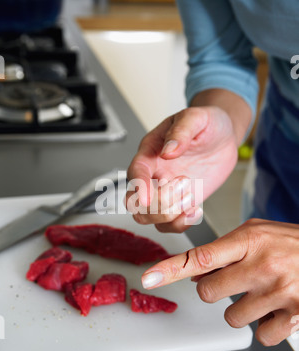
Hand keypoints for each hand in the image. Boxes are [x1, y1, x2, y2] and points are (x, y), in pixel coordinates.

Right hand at [126, 106, 238, 232]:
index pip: (136, 171)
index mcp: (151, 151)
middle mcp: (153, 173)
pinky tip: (196, 210)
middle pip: (134, 201)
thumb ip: (181, 131)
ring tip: (191, 196)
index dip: (138, 186)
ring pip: (148, 217)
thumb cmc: (207, 124)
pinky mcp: (178, 203)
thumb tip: (168, 150)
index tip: (146, 198)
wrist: (223, 138)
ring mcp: (164, 191)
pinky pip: (169, 224)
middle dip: (156, 204)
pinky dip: (180, 224)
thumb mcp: (197, 118)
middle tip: (185, 185)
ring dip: (168, 215)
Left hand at [141, 219, 298, 346]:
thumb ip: (225, 248)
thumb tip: (194, 272)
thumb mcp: (257, 233)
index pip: (201, 257)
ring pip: (231, 317)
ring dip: (241, 309)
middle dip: (215, 290)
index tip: (149, 277)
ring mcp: (278, 292)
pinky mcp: (293, 316)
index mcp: (249, 240)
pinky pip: (260, 336)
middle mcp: (262, 266)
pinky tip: (275, 308)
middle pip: (208, 293)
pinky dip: (263, 326)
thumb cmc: (291, 243)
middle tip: (237, 280)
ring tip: (261, 293)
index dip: (171, 269)